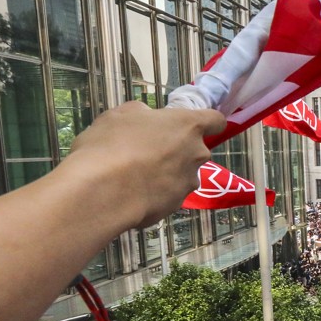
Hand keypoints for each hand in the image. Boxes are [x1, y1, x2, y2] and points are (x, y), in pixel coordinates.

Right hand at [61, 101, 225, 228]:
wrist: (104, 190)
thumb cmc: (113, 143)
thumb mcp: (121, 115)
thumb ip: (143, 114)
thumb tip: (148, 118)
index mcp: (189, 126)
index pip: (216, 120)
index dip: (207, 122)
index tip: (192, 126)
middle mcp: (197, 154)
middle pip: (196, 150)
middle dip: (178, 151)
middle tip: (148, 153)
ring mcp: (189, 183)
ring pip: (183, 175)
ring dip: (167, 174)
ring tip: (135, 177)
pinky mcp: (176, 206)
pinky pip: (168, 196)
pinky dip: (155, 194)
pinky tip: (132, 194)